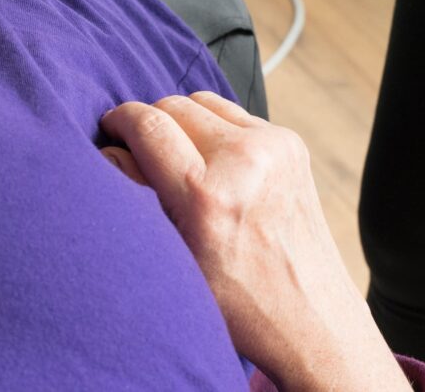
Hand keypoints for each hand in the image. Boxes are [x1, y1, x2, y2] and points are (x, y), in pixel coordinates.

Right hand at [99, 93, 408, 391]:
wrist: (314, 321)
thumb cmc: (238, 304)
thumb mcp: (172, 259)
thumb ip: (136, 196)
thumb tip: (111, 149)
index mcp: (207, 196)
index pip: (148, 125)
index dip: (119, 120)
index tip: (109, 130)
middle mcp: (245, 161)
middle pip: (173, 105)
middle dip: (150, 122)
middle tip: (141, 153)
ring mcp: (275, 147)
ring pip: (203, 102)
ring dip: (183, 121)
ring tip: (180, 159)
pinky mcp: (292, 145)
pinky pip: (234, 115)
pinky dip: (214, 130)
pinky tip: (214, 166)